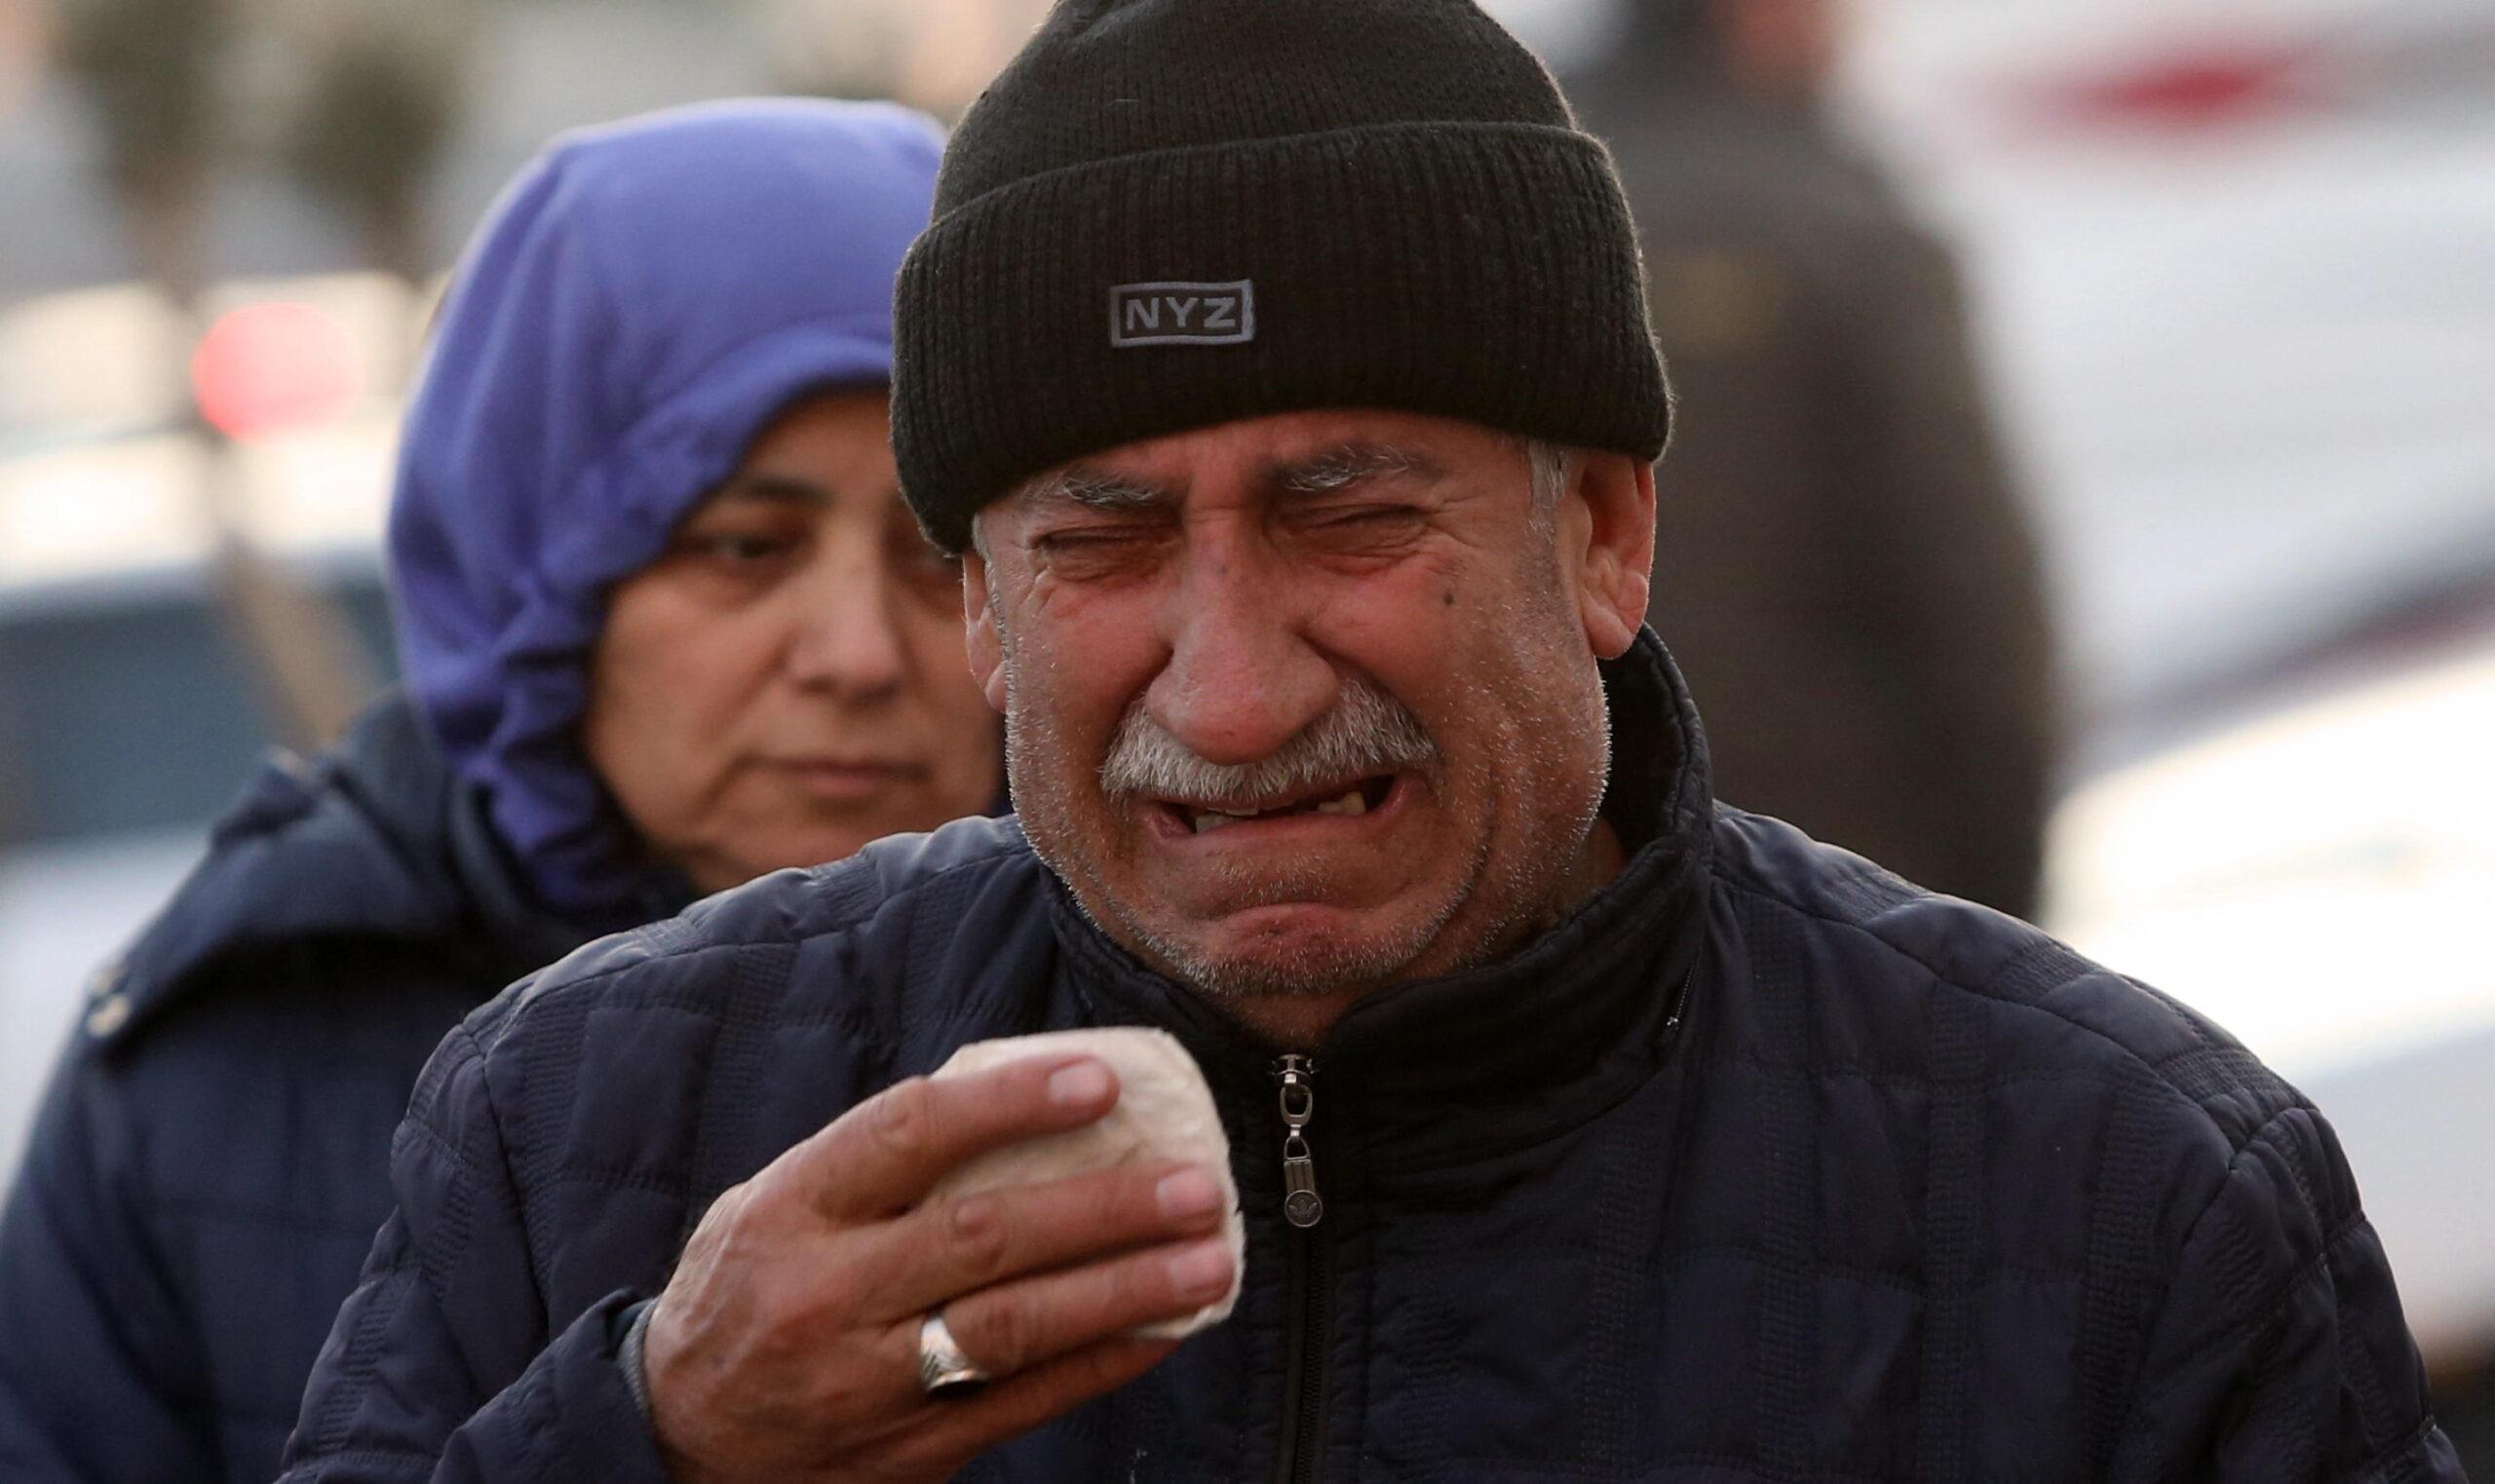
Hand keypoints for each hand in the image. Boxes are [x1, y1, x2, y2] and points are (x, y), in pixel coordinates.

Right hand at [641, 1054, 1235, 1482]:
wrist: (677, 1442)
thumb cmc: (746, 1293)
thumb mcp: (772, 1207)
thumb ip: (872, 1163)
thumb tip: (1014, 1097)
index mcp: (792, 1211)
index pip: (908, 1134)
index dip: (1008, 1102)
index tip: (1100, 1079)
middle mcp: (828, 1295)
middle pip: (983, 1238)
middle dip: (1103, 1208)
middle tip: (1196, 1182)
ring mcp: (868, 1381)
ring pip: (1014, 1329)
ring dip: (1126, 1290)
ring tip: (1210, 1258)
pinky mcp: (907, 1451)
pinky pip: (1023, 1403)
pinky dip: (1103, 1363)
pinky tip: (1166, 1328)